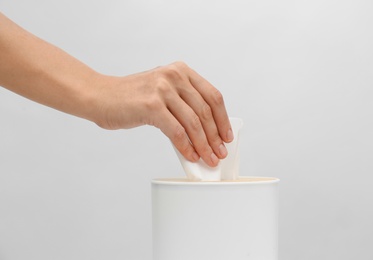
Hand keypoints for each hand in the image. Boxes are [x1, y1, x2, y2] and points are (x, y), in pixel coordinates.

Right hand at [94, 62, 232, 166]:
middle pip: (205, 111)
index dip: (223, 119)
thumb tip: (205, 132)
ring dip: (204, 145)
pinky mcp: (151, 105)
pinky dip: (186, 147)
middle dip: (215, 137)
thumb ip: (183, 104)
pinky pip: (177, 131)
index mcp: (181, 71)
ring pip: (193, 123)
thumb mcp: (162, 92)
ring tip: (208, 159)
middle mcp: (174, 76)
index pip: (213, 96)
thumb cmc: (131, 98)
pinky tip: (191, 156)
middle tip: (220, 153)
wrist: (100, 96)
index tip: (227, 136)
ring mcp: (162, 89)